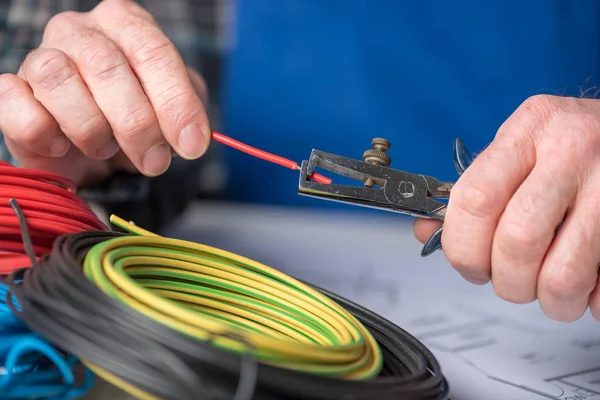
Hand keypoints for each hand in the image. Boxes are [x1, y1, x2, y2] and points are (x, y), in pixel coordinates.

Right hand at [0, 0, 209, 184]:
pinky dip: (45, 134)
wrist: (90, 146)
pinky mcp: (11, 92)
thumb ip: (185, 114)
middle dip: (137, 124)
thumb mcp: (170, 110)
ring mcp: (39, 57)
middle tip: (155, 162)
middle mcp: (79, 31)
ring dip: (90, 128)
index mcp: (125, 24)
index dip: (175, 102)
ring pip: (56, 78)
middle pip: (106, 64)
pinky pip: (18, 107)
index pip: (152, 51)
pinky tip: (63, 146)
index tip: (191, 144)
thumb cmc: (134, 117)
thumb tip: (192, 137)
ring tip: (105, 148)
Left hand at [414, 94, 599, 321]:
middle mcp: (571, 150)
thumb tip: (427, 231)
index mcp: (528, 130)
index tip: (468, 264)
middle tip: (510, 282)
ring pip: (563, 274)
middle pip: (517, 241)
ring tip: (550, 289)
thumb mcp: (518, 149)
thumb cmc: (570, 145)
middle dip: (505, 281)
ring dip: (549, 299)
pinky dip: (590, 300)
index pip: (475, 199)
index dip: (463, 247)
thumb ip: (475, 190)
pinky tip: (588, 280)